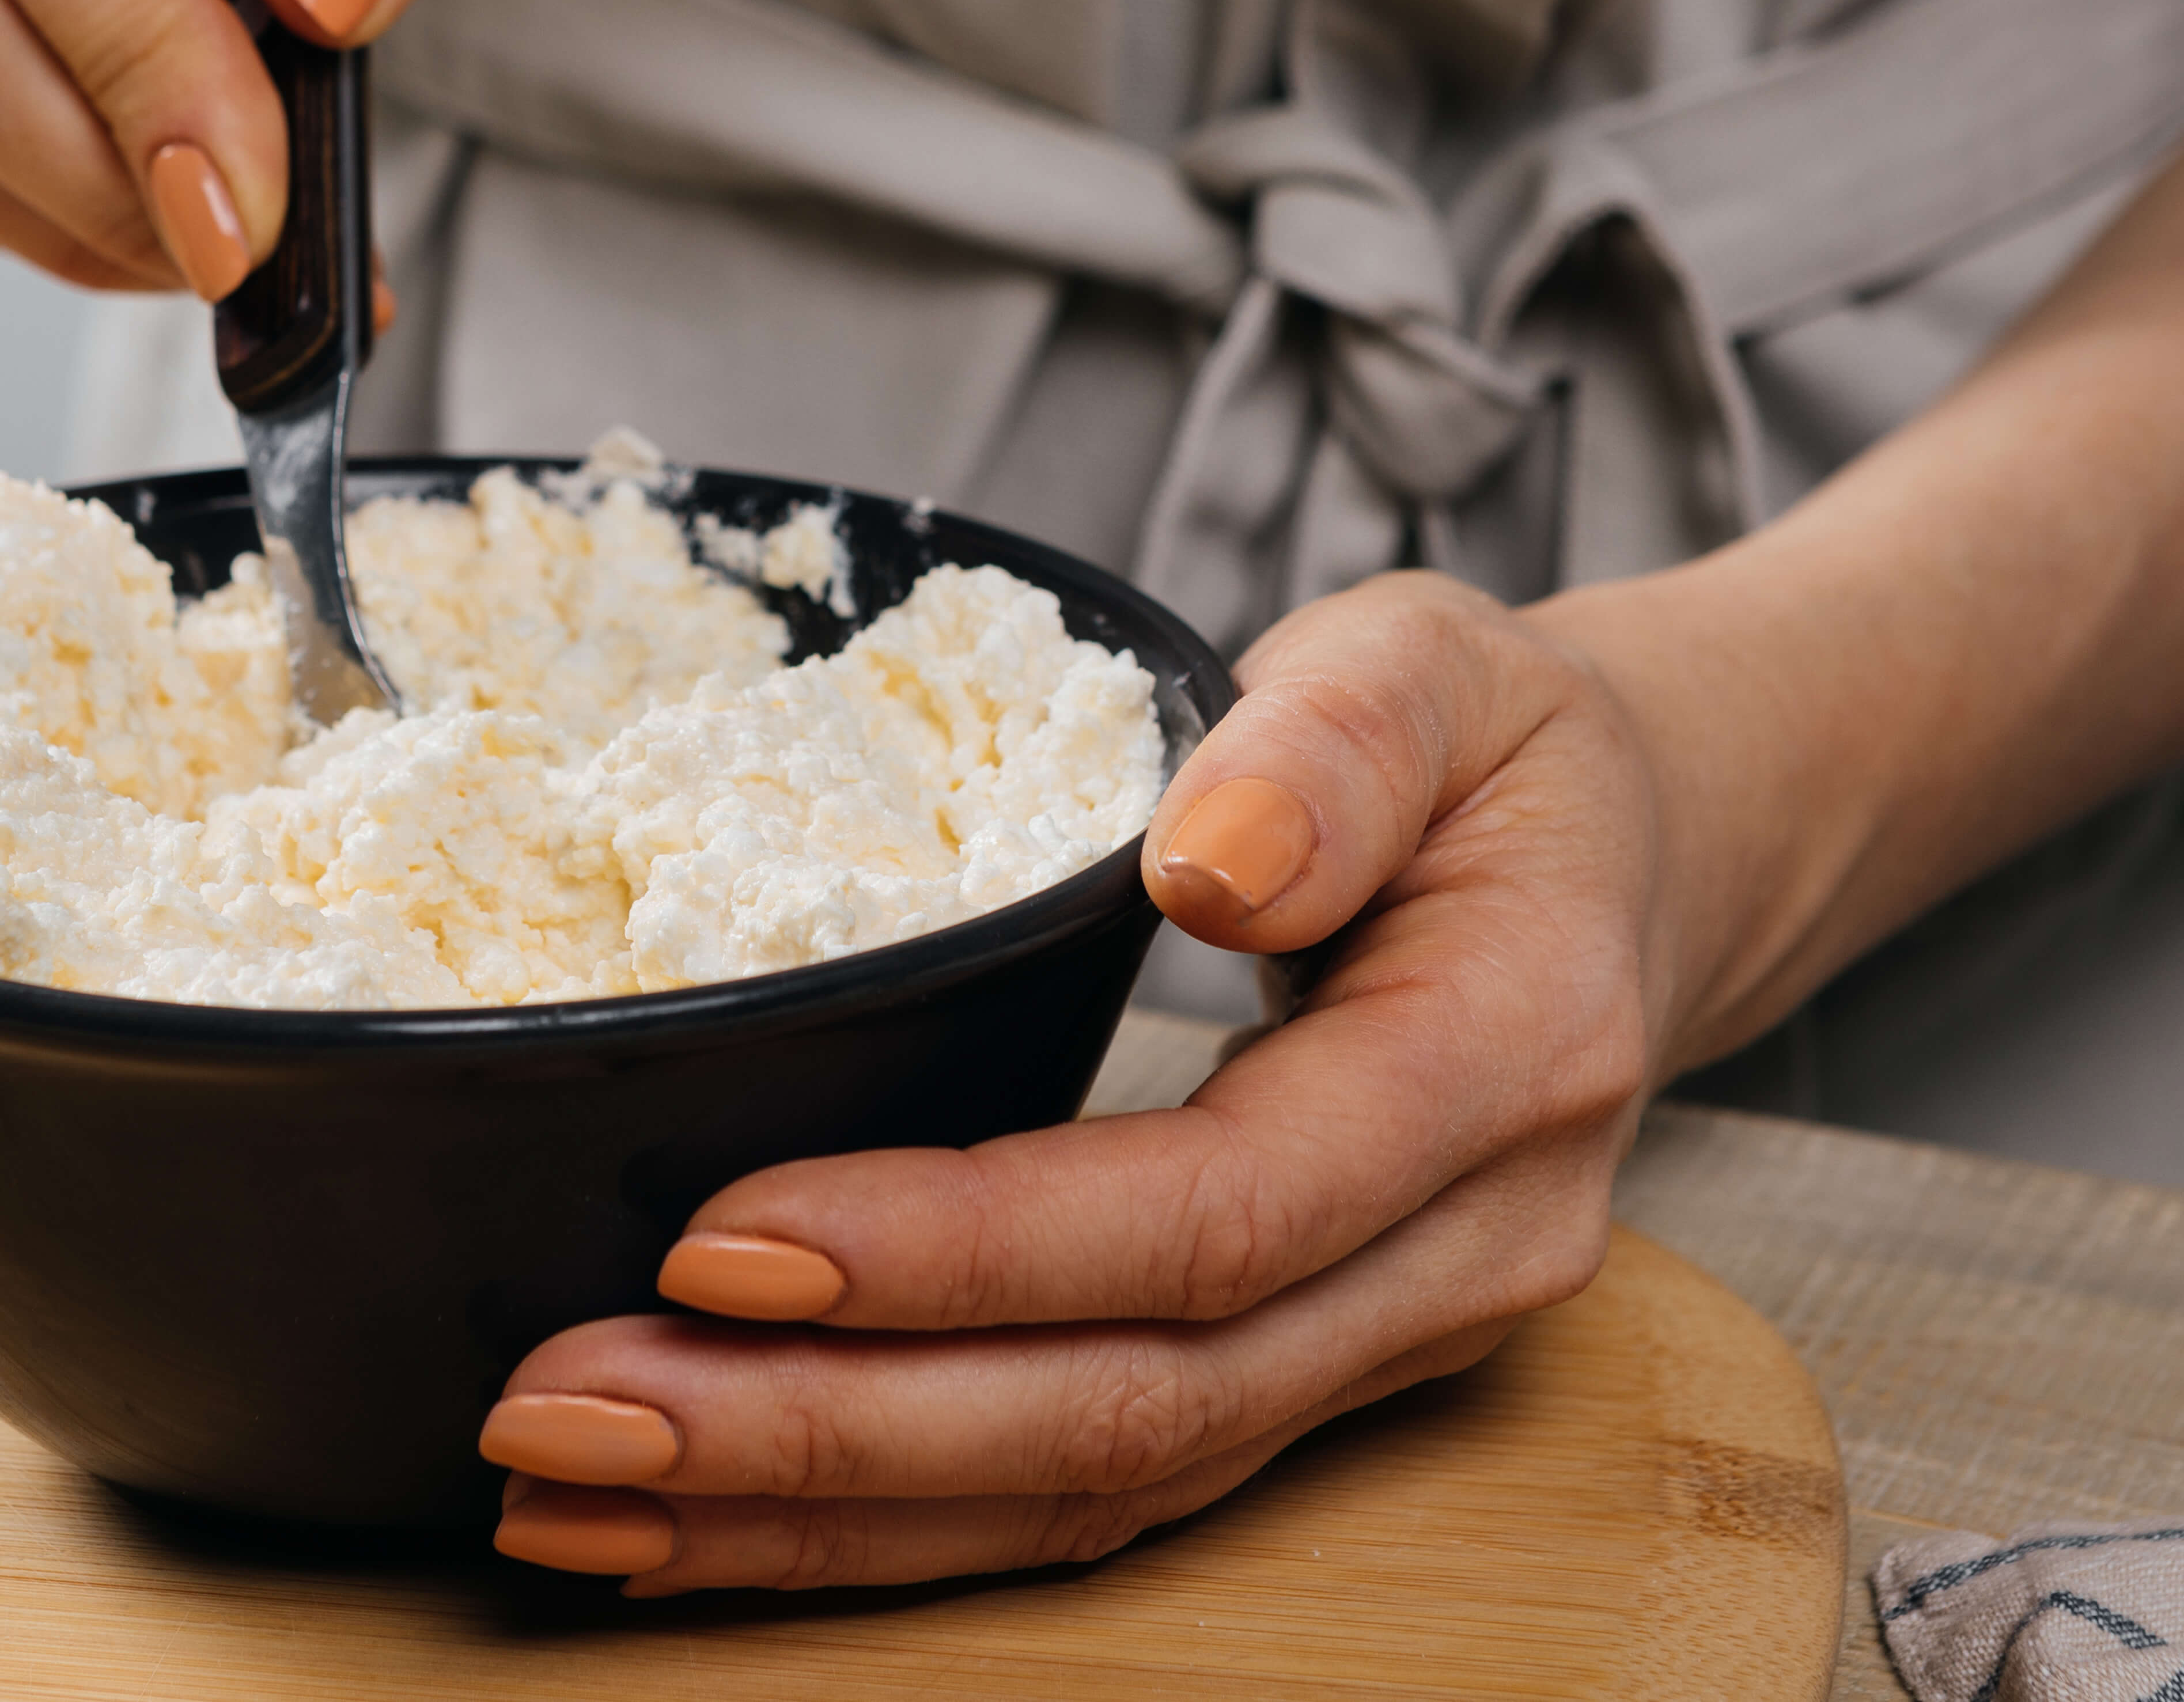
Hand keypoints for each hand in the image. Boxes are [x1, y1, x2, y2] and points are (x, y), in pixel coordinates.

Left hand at [480, 571, 1701, 1590]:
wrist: (1622, 865)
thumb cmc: (1501, 750)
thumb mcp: (1442, 664)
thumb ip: (1335, 742)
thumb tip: (1214, 858)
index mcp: (1498, 1063)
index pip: (1211, 1209)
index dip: (964, 1249)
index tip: (717, 1236)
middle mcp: (1454, 1256)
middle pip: (1131, 1405)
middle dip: (828, 1429)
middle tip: (561, 1417)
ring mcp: (1382, 1348)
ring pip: (1097, 1492)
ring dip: (819, 1512)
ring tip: (571, 1497)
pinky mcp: (1298, 1380)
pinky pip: (1091, 1490)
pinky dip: (889, 1519)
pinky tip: (703, 1515)